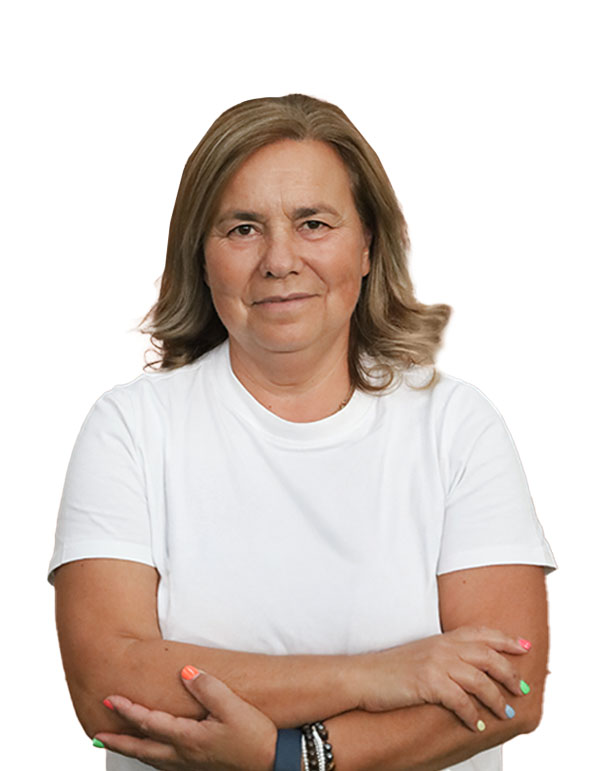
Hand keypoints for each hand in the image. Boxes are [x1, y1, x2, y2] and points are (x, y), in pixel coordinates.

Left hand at [94, 666, 277, 770]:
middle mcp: (183, 755)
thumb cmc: (254, 735)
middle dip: (117, 739)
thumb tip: (185, 672)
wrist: (272, 762)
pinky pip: (164, 764)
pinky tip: (151, 754)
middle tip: (95, 734)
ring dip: (130, 749)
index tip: (110, 699)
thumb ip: (208, 688)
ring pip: (151, 759)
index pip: (149, 723)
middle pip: (141, 748)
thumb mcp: (233, 707)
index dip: (128, 711)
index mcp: (188, 738)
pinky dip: (149, 757)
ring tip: (115, 743)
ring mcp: (190, 765)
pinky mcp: (199, 768)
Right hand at [355, 626, 529, 730]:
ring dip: (496, 699)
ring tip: (505, 713)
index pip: (482, 633)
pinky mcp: (428, 682)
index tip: (525, 646)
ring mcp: (436, 663)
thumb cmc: (392, 669)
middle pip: (488, 656)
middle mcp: (443, 647)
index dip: (506, 639)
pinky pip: (460, 700)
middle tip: (522, 689)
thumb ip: (447, 655)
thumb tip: (471, 669)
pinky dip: (472, 714)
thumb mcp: (423, 654)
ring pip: (479, 680)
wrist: (364, 677)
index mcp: (443, 638)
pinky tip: (476, 724)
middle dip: (509, 673)